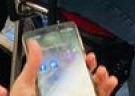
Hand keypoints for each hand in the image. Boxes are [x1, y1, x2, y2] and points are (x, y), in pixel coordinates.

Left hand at [0, 39, 116, 95]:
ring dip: (101, 77)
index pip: (67, 70)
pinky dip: (108, 90)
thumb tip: (33, 44)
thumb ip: (32, 65)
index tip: (80, 52)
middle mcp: (65, 92)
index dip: (76, 59)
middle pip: (83, 77)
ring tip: (101, 71)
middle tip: (90, 59)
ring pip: (94, 87)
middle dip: (91, 65)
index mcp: (51, 86)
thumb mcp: (25, 85)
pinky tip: (109, 82)